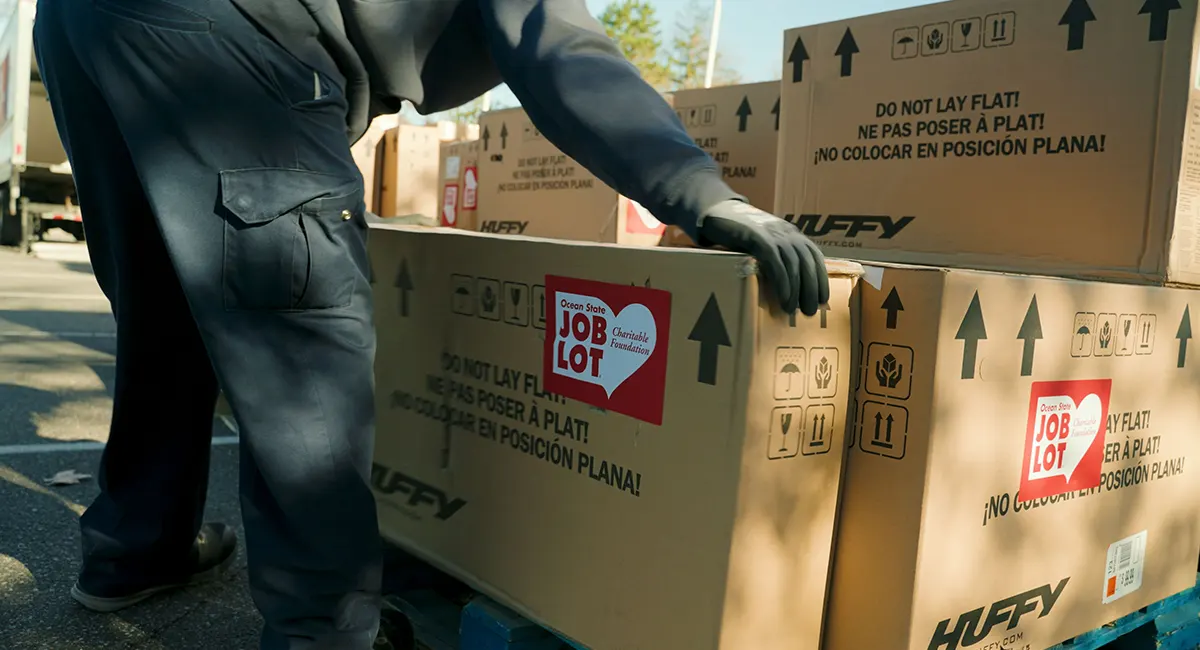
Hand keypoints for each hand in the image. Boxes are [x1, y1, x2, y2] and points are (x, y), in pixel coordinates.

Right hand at [697, 200, 829, 315]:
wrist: (716, 211)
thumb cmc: (738, 232)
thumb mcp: (763, 240)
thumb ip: (776, 255)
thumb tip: (786, 285)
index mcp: (791, 233)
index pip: (814, 257)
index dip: (821, 278)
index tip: (823, 299)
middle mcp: (786, 232)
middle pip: (807, 263)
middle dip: (811, 289)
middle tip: (809, 311)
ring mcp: (773, 233)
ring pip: (794, 264)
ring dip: (796, 290)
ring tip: (793, 309)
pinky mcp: (758, 237)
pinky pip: (776, 262)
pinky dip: (782, 281)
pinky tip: (784, 297)